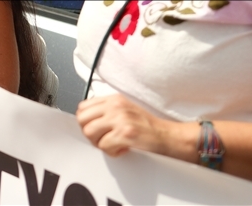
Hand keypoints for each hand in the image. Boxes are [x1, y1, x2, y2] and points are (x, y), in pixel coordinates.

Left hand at [76, 94, 191, 159]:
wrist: (170, 137)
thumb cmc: (149, 128)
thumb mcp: (126, 111)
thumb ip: (107, 112)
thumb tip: (87, 122)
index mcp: (114, 99)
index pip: (83, 107)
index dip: (86, 122)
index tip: (96, 130)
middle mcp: (116, 106)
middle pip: (82, 119)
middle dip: (89, 134)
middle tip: (102, 140)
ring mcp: (120, 119)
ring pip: (90, 132)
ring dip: (99, 143)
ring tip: (112, 145)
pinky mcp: (125, 133)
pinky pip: (104, 146)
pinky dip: (112, 152)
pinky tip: (123, 150)